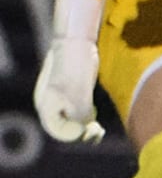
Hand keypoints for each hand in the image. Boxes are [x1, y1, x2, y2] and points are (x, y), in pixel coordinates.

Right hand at [34, 0, 103, 143]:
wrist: (76, 42)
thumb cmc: (75, 68)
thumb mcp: (79, 94)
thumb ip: (81, 115)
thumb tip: (87, 131)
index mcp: (46, 106)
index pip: (57, 131)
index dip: (74, 134)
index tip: (89, 131)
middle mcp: (50, 103)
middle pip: (64, 126)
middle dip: (81, 131)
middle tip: (98, 132)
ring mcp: (60, 97)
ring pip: (72, 117)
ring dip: (85, 124)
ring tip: (99, 127)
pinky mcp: (71, 90)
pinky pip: (77, 108)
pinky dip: (86, 114)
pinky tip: (95, 113)